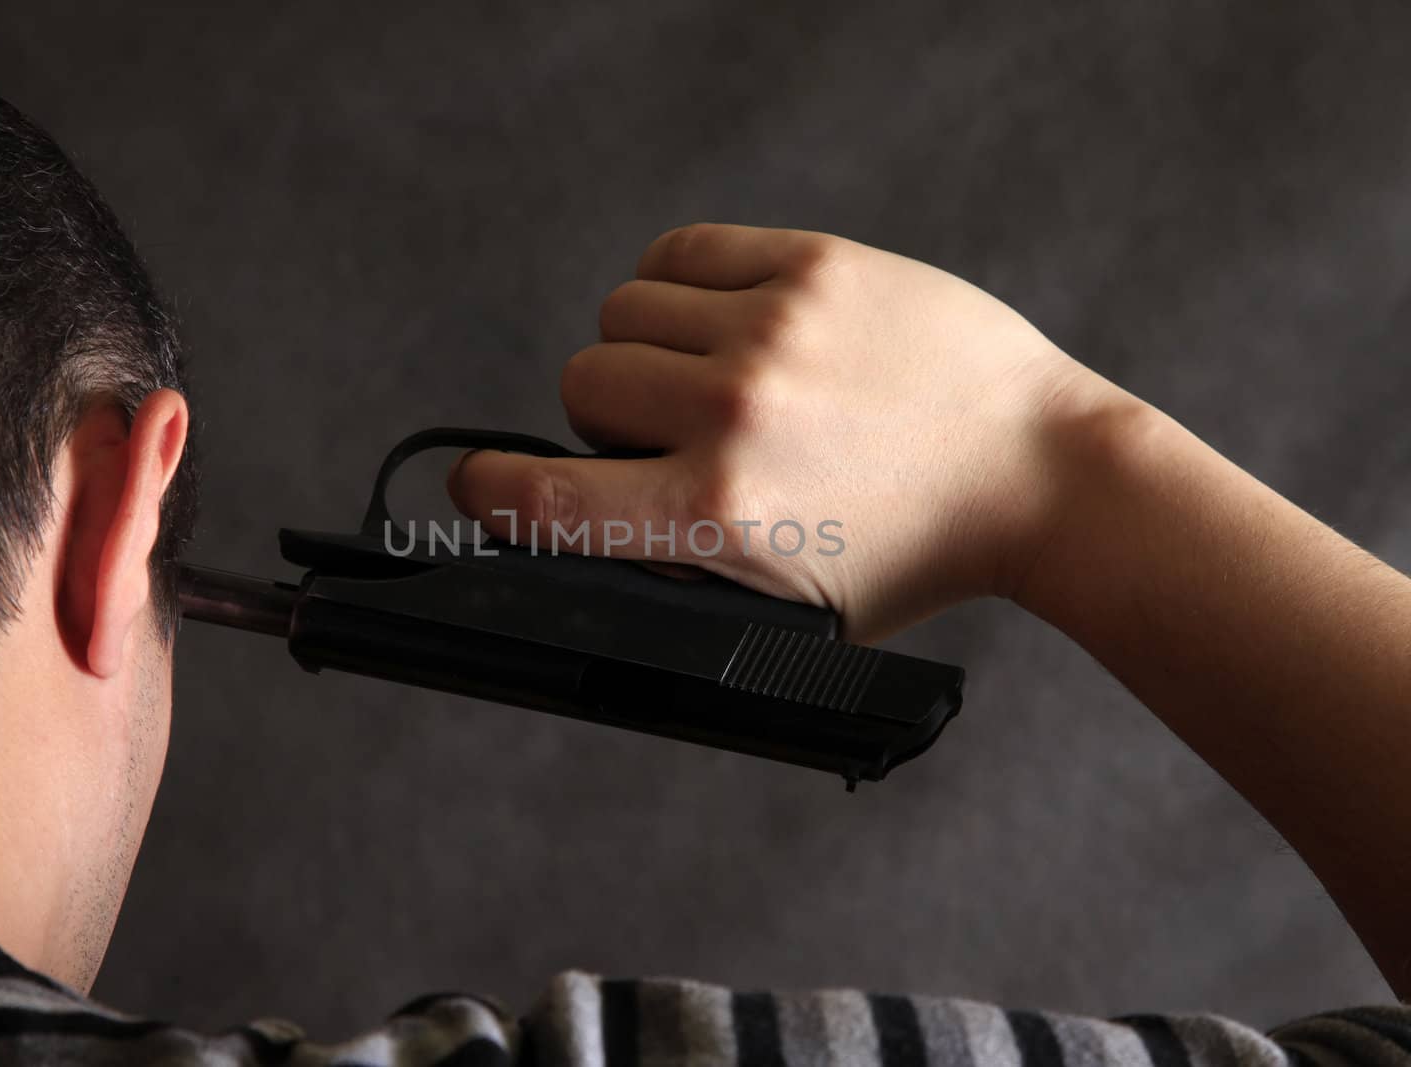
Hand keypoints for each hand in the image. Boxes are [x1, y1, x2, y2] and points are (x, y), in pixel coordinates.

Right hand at [447, 222, 1125, 642]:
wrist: (1038, 471)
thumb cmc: (915, 553)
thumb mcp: (789, 608)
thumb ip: (678, 571)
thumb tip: (578, 530)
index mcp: (718, 515)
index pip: (542, 498)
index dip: (486, 494)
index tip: (477, 487)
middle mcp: (734, 413)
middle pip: (580, 383)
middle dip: (606, 419)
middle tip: (672, 440)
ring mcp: (774, 328)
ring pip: (622, 310)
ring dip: (646, 348)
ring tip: (714, 377)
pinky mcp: (812, 264)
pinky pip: (681, 252)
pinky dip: (681, 285)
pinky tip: (725, 319)